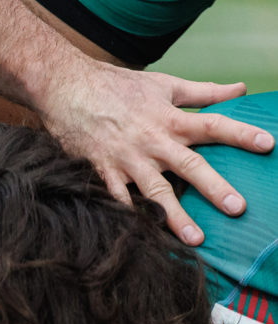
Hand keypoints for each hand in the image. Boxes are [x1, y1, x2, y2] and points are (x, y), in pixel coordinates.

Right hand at [40, 63, 274, 245]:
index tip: (268, 145)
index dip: (241, 134)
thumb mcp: (164, 85)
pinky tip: (142, 235)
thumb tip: (240, 90)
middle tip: (237, 208)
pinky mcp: (104, 170)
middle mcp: (152, 141)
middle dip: (214, 187)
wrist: (67, 88)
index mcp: (170, 118)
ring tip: (195, 238)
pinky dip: (129, 216)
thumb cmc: (115, 86)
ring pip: (156, 191)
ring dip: (175, 216)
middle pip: (189, 165)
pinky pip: (119, 198)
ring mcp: (127, 159)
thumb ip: (203, 92)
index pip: (213, 125)